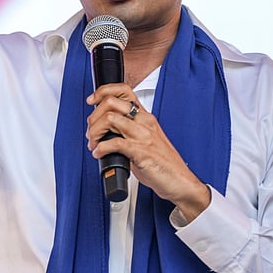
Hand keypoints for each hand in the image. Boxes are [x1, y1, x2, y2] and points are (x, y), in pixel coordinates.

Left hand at [86, 83, 210, 220]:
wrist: (180, 182)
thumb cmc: (163, 164)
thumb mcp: (145, 139)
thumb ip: (127, 131)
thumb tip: (103, 132)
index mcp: (145, 117)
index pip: (123, 90)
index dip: (103, 91)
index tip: (91, 100)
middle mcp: (144, 122)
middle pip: (111, 103)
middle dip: (94, 117)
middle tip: (91, 132)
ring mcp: (143, 136)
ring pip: (110, 119)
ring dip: (95, 132)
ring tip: (94, 144)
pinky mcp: (141, 152)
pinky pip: (114, 143)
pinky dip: (101, 148)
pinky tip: (99, 154)